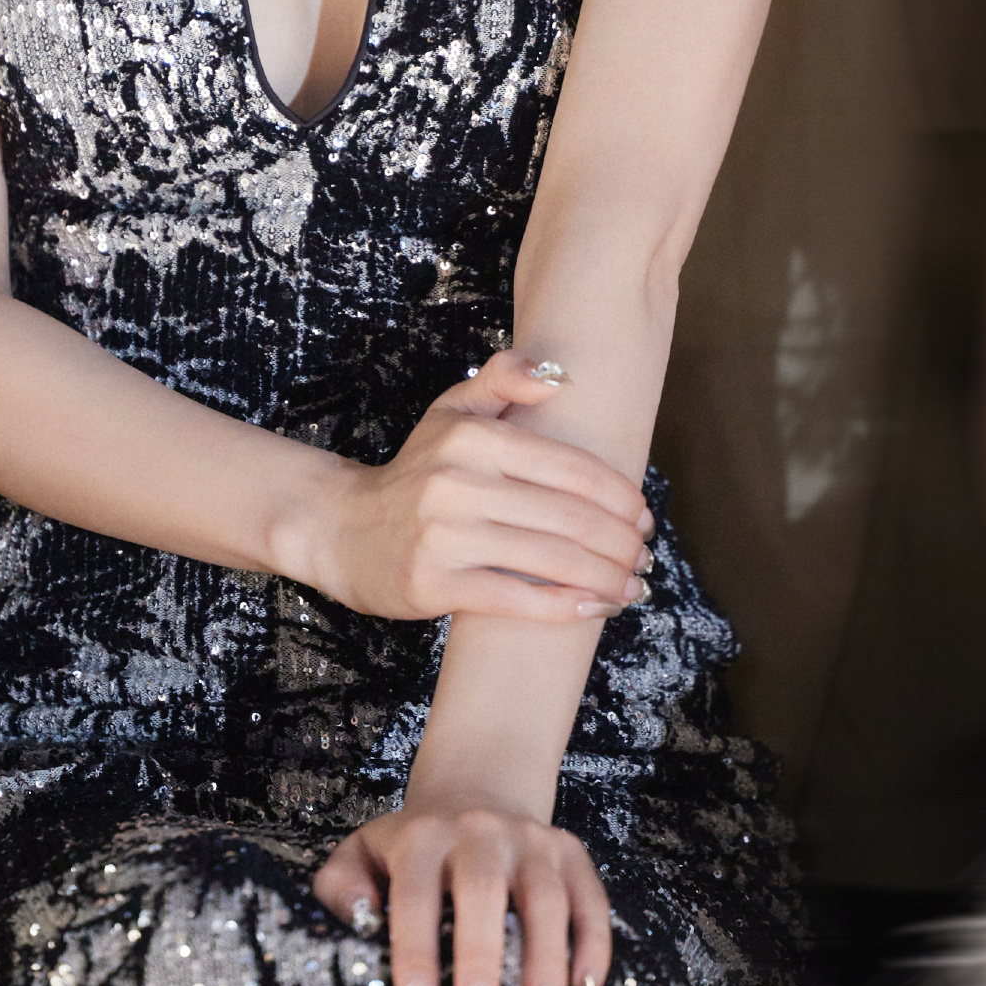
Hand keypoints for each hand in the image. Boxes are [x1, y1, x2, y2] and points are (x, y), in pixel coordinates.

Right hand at [290, 349, 652, 622]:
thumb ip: (501, 380)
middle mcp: (457, 482)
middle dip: (621, 544)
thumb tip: (558, 377)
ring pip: (551, 560)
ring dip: (605, 578)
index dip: (620, 497)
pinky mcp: (432, 583)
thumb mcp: (449, 413)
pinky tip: (593, 609)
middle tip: (645, 559)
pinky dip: (563, 607)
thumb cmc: (413, 472)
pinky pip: (515, 598)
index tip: (643, 518)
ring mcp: (444, 536)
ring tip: (631, 588)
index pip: (570, 467)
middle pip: (569, 518)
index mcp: (471, 438)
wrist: (340, 529)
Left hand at [314, 802, 611, 985]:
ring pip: (545, 897)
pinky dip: (593, 946)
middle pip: (482, 889)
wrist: (476, 791)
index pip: (415, 894)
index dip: (415, 949)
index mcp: (422, 838)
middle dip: (481, 954)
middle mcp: (479, 832)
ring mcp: (531, 841)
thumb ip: (342, 884)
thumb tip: (362, 918)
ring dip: (546, 958)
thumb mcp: (363, 852)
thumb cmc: (413, 847)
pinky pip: (590, 899)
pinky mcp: (572, 852)